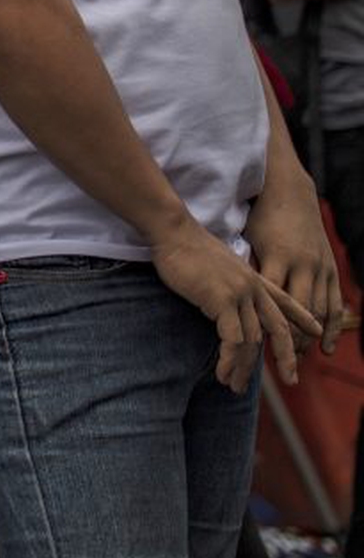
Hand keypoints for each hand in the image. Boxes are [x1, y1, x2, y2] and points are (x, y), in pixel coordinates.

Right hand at [150, 225, 320, 390]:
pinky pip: (233, 339)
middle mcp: (254, 288)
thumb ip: (229, 283)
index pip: (286, 301)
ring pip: (252, 341)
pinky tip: (222, 371)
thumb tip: (225, 300)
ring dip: (244, 368)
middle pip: (278, 329)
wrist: (173, 232)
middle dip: (287, 357)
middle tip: (291, 380)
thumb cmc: (186, 248)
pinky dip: (229, 359)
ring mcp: (240, 294)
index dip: (303, 317)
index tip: (317, 332)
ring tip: (233, 385)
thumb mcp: (217, 264)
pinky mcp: (223, 300)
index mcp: (254, 278)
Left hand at [243, 173, 343, 355]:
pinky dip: (332, 328)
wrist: (290, 193)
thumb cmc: (259, 219)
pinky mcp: (331, 269)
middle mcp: (302, 264)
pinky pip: (335, 304)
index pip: (268, 299)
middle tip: (269, 364)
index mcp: (277, 258)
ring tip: (294, 362)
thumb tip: (221, 295)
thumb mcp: (246, 240)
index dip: (261, 324)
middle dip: (285, 341)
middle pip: (296, 311)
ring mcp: (320, 267)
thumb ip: (240, 268)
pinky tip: (324, 348)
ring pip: (316, 312)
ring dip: (306, 339)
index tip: (246, 348)